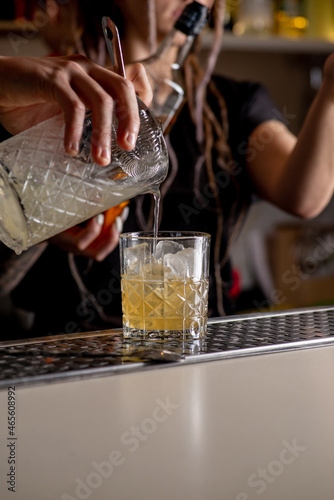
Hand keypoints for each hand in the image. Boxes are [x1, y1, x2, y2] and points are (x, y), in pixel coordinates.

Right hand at [0, 55, 151, 164]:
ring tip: (100, 159)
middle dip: (130, 120)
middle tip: (127, 147)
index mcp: (95, 76)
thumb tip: (106, 150)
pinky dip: (74, 130)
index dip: (141, 107)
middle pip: (123, 89)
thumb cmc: (31, 104)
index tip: (138, 136)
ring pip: (101, 101)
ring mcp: (70, 71)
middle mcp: (87, 69)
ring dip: (104, 133)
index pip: (130, 85)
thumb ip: (87, 123)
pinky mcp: (51, 79)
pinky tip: (70, 149)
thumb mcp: (66, 116)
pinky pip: (73, 106)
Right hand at [49, 205, 128, 260]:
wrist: (45, 220)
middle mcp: (76, 247)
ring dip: (116, 231)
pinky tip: (121, 212)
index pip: (80, 243)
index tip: (98, 216)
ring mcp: (85, 246)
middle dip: (111, 238)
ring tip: (122, 212)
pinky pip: (106, 238)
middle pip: (97, 253)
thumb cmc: (51, 211)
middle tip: (117, 220)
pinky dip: (115, 226)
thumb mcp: (60, 207)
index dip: (92, 231)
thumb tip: (98, 194)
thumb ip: (77, 203)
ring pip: (105, 247)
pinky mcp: (92, 241)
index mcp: (64, 238)